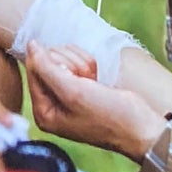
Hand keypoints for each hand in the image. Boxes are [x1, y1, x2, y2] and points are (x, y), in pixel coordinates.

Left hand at [24, 43, 166, 163]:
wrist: (141, 125)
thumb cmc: (108, 115)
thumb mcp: (73, 92)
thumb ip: (47, 68)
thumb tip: (31, 45)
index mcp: (44, 112)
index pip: (33, 67)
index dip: (53, 63)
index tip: (72, 77)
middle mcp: (51, 102)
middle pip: (47, 59)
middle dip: (70, 65)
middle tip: (85, 82)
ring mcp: (66, 92)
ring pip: (63, 56)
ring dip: (81, 65)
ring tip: (93, 82)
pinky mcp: (80, 84)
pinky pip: (76, 59)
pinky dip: (88, 65)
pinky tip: (97, 79)